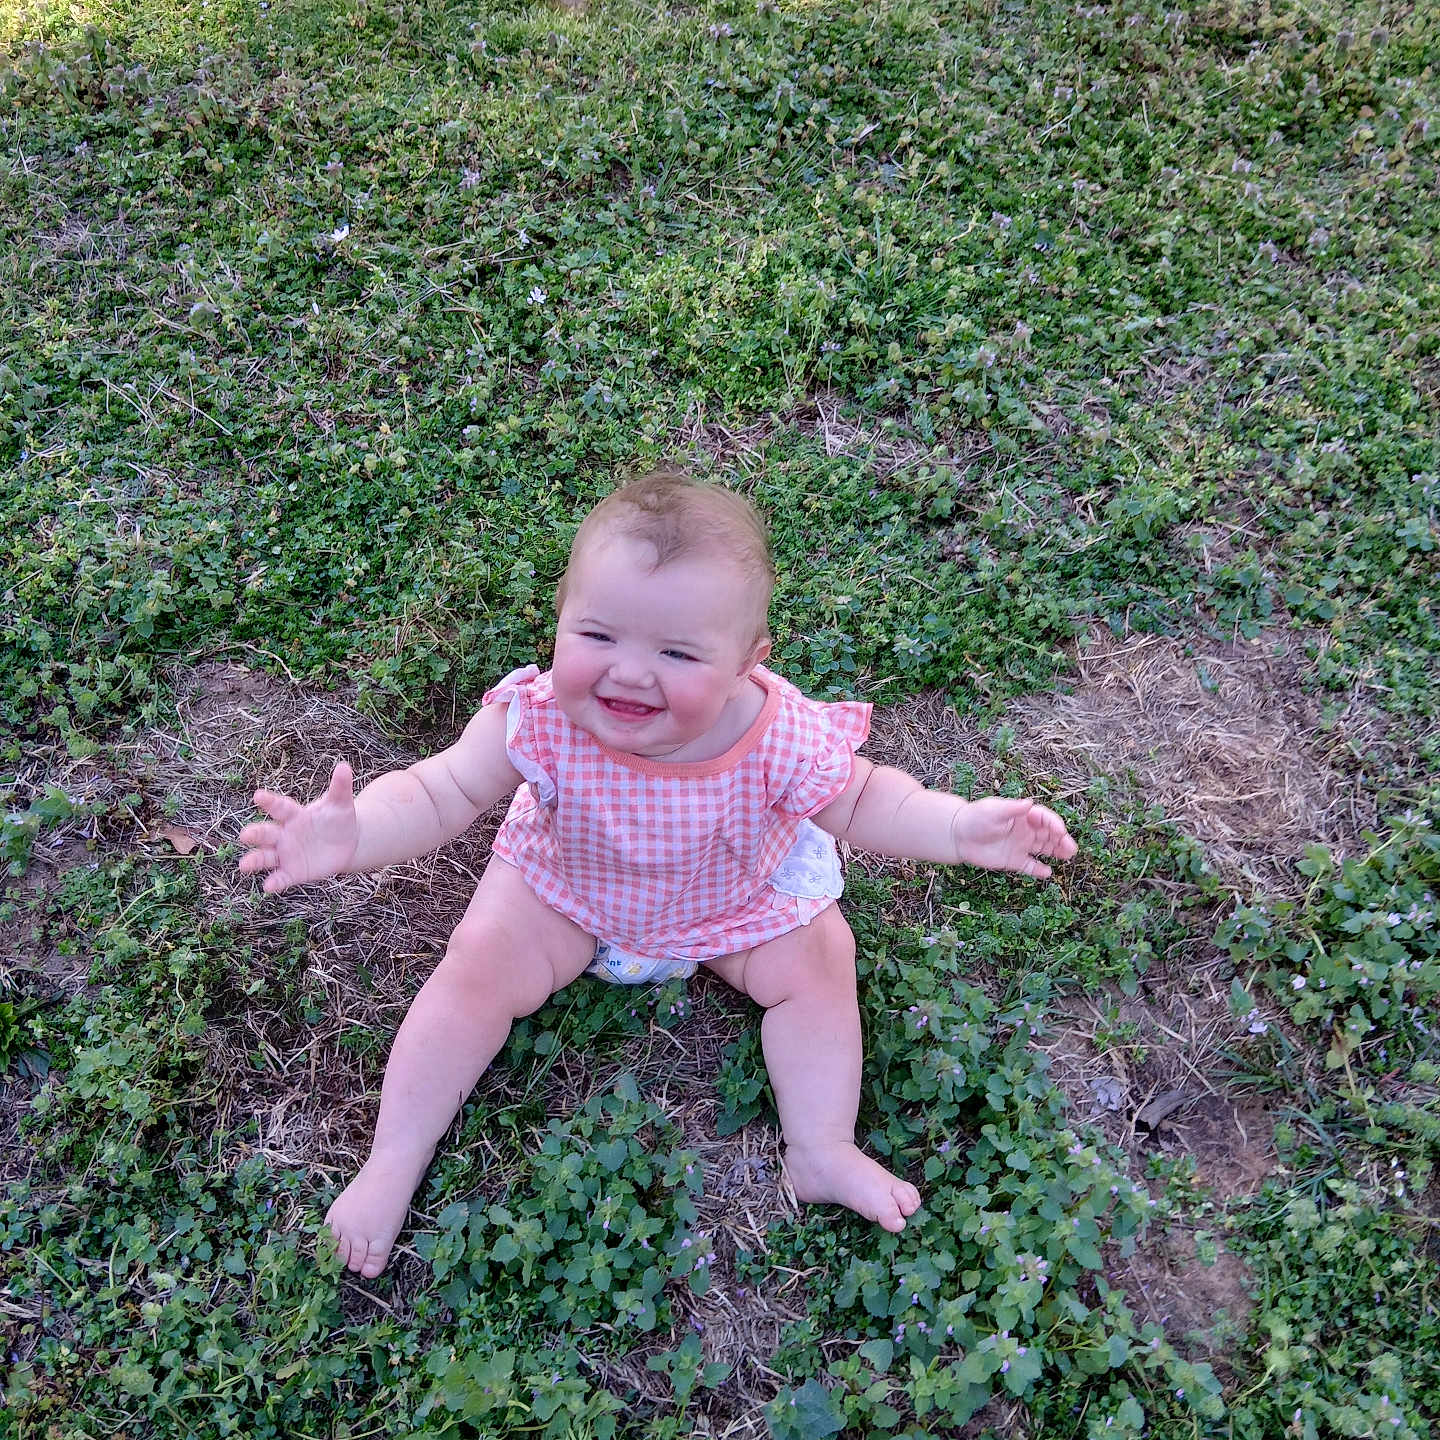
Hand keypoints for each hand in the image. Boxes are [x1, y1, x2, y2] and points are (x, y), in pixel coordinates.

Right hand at [237, 762, 359, 892]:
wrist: (347, 842)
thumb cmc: (338, 818)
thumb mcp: (341, 803)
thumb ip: (340, 787)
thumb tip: (345, 767)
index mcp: (293, 815)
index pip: (279, 807)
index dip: (269, 801)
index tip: (258, 796)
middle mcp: (284, 834)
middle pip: (266, 833)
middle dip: (256, 834)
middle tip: (246, 835)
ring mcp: (286, 854)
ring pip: (266, 857)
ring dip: (255, 860)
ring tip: (244, 865)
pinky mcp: (294, 872)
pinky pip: (282, 877)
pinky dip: (275, 882)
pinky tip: (269, 887)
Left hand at [952, 797, 1076, 877]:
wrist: (957, 835)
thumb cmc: (975, 818)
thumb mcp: (993, 811)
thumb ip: (1012, 809)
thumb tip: (1029, 803)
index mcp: (1022, 816)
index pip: (1044, 818)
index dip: (1054, 824)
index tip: (1060, 831)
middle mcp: (1024, 830)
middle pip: (1049, 834)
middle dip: (1061, 840)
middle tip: (1071, 848)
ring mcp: (1020, 845)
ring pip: (1044, 849)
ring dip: (1056, 852)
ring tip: (1068, 856)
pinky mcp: (1013, 860)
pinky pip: (1029, 866)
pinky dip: (1038, 869)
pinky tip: (1047, 873)